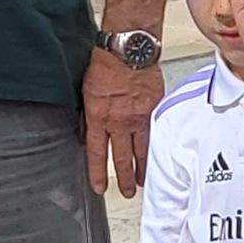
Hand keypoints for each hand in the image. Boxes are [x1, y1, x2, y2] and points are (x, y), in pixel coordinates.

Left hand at [84, 53, 154, 199]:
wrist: (128, 49)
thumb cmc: (105, 64)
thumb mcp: (87, 92)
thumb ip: (89, 115)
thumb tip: (86, 132)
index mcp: (98, 117)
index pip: (96, 152)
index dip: (98, 172)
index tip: (99, 187)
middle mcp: (118, 122)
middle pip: (121, 157)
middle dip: (124, 178)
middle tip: (128, 193)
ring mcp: (139, 117)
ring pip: (141, 149)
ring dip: (142, 167)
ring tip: (144, 181)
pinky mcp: (154, 109)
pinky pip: (154, 132)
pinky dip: (155, 146)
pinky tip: (157, 155)